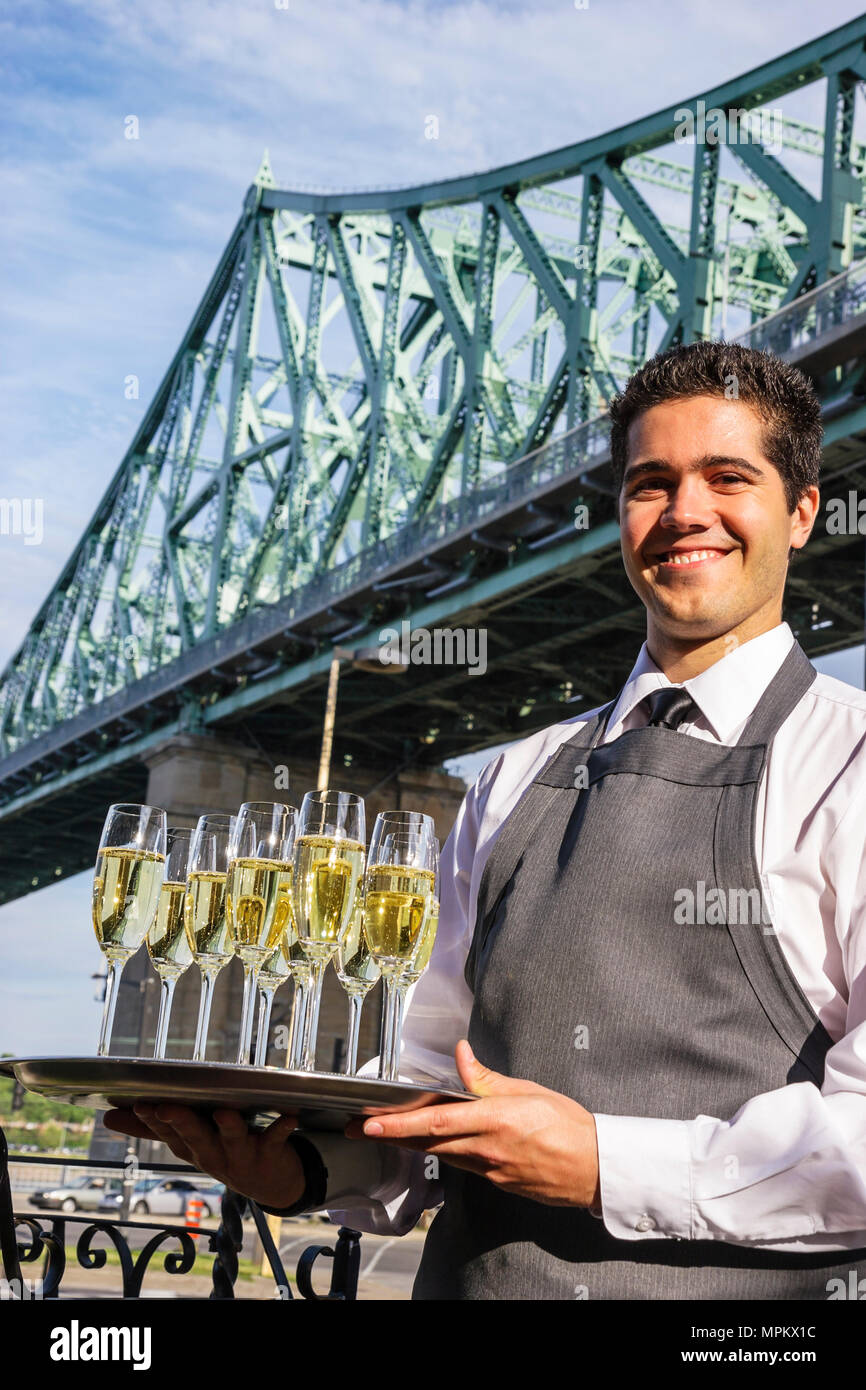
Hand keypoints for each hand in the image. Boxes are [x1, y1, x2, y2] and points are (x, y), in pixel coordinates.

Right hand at [102, 1105, 305, 1209]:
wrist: (270, 1183)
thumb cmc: (221, 1151)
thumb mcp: (185, 1141)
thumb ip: (149, 1128)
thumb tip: (106, 1117)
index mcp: (191, 1148)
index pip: (168, 1134)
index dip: (154, 1121)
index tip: (140, 1104)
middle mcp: (213, 1155)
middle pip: (195, 1139)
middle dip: (181, 1124)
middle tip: (166, 1107)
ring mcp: (242, 1156)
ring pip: (233, 1140)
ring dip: (228, 1127)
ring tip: (225, 1112)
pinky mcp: (270, 1153)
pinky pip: (276, 1140)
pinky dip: (281, 1130)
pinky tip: (289, 1117)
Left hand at [345, 1040, 600, 1208]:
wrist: (594, 1168)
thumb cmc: (567, 1125)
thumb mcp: (528, 1091)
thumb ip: (488, 1078)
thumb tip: (461, 1055)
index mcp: (494, 1121)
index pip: (435, 1124)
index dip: (398, 1125)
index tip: (370, 1122)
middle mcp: (486, 1149)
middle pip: (427, 1144)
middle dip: (389, 1136)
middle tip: (359, 1128)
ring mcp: (489, 1170)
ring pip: (440, 1155)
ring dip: (410, 1145)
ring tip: (384, 1132)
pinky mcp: (496, 1181)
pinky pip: (461, 1164)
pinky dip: (441, 1152)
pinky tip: (430, 1143)